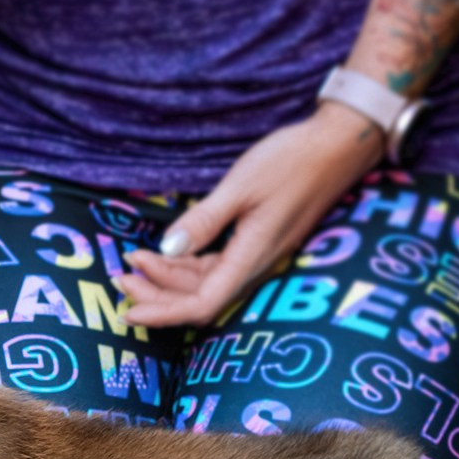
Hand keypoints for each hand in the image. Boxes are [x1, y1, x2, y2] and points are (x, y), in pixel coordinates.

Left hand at [118, 101, 385, 327]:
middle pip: (199, 299)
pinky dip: (187, 264)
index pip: (201, 304)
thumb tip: (166, 250)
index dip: (164, 313)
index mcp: (251, 257)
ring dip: (169, 279)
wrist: (339, 146)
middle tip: (120, 279)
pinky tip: (165, 253)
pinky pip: (216, 266)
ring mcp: (257, 255)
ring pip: (206, 283)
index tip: (129, 311)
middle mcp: (255, 265)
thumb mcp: (241, 187)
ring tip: (133, 264)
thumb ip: (203, 222)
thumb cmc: (293, 162)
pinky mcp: (257, 243)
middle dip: (157, 294)